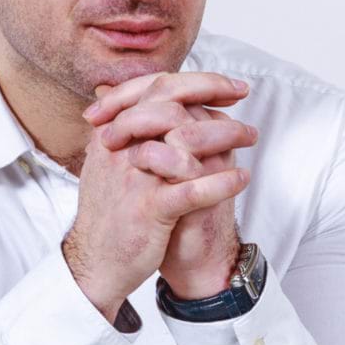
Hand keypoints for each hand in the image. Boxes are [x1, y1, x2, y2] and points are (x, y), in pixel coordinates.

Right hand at [62, 72, 255, 322]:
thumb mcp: (109, 164)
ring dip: (226, 133)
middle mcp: (119, 149)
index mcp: (112, 133)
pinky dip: (221, 182)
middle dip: (212, 93)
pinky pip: (191, 190)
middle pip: (169, 103)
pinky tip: (242, 178)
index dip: (194, 81)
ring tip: (249, 137)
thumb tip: (141, 97)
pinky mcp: (149, 210)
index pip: (154, 89)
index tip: (226, 85)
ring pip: (184, 140)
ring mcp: (134, 178)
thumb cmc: (112, 213)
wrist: (95, 263)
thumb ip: (126, 130)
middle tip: (243, 96)